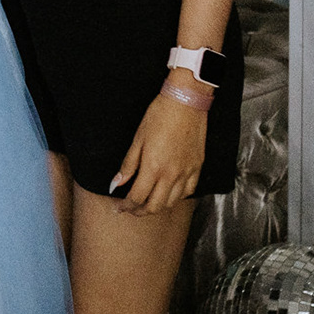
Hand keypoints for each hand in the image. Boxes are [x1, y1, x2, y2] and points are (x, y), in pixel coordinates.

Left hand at [111, 72, 207, 214]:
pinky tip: (168, 194)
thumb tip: (116, 184)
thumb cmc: (160, 115)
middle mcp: (171, 175)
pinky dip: (176, 198)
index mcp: (154, 167)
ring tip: (147, 203)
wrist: (186, 102)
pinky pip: (188, 192)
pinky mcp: (197, 168)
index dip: (126, 206)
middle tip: (130, 209)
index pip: (137, 197)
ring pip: (172, 202)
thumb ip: (128, 165)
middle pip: (155, 206)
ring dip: (157, 207)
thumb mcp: (138, 139)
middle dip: (140, 211)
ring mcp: (187, 173)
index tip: (119, 207)